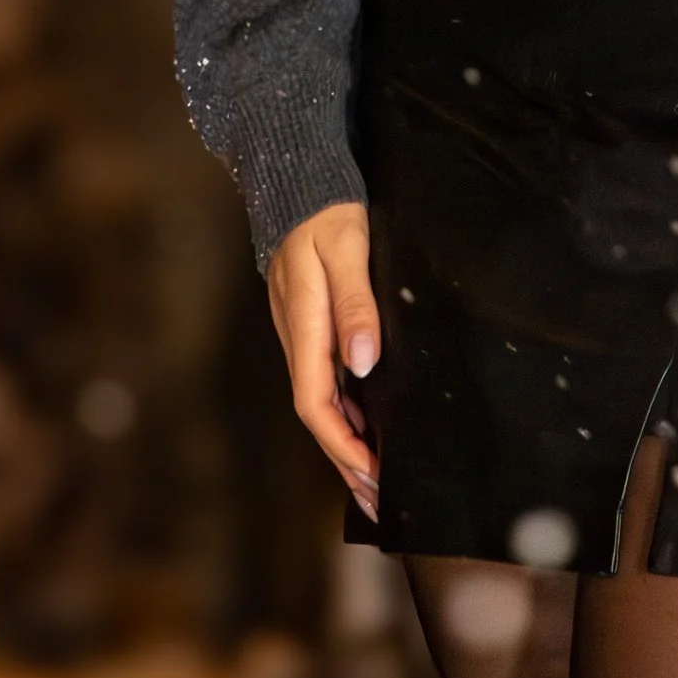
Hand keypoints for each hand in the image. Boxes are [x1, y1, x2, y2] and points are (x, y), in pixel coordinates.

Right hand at [266, 198, 380, 516]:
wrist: (298, 176)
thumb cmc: (327, 209)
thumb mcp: (348, 248)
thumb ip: (356, 304)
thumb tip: (363, 364)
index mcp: (304, 325)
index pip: (316, 405)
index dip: (343, 447)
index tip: (372, 476)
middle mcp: (298, 337)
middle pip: (317, 415)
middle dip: (345, 461)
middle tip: (379, 501)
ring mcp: (301, 332)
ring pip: (321, 402)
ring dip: (346, 442)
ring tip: (376, 479)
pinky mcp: (310, 324)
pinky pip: (325, 382)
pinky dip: (345, 413)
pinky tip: (366, 426)